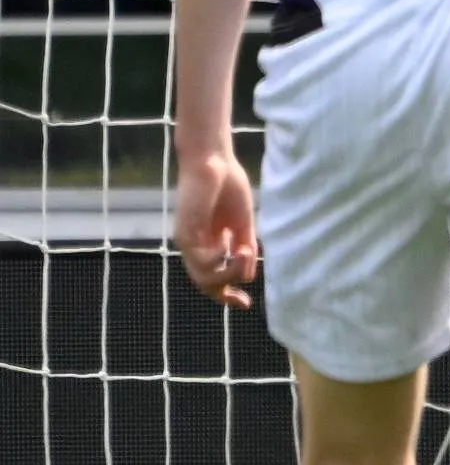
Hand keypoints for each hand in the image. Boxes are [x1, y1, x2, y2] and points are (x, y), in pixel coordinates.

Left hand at [174, 149, 258, 309]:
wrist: (213, 161)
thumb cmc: (228, 186)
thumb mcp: (243, 223)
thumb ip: (244, 247)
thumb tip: (248, 274)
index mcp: (208, 245)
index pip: (213, 279)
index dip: (228, 294)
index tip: (246, 303)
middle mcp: (194, 248)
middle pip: (207, 285)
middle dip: (227, 294)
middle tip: (245, 298)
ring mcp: (188, 242)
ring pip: (204, 278)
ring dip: (229, 274)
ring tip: (246, 255)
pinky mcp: (186, 233)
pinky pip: (201, 261)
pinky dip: (220, 261)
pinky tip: (232, 246)